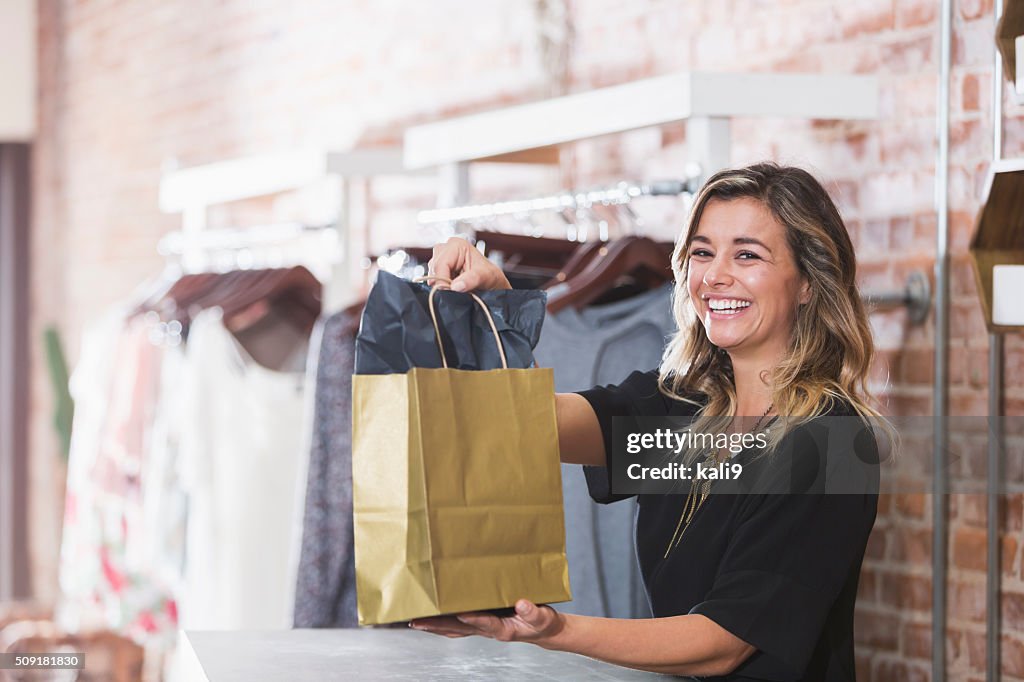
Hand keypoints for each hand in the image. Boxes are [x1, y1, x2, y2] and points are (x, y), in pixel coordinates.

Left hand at [410, 599, 564, 645]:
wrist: (543, 630)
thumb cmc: (542, 623)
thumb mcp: (543, 617)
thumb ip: (533, 612)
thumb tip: (522, 604)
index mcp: (503, 628)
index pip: (484, 622)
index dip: (472, 618)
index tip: (459, 612)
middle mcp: (488, 630)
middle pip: (458, 629)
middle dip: (437, 625)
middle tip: (416, 622)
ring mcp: (483, 627)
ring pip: (454, 629)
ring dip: (435, 626)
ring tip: (415, 622)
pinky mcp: (482, 622)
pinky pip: (458, 625)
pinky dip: (443, 622)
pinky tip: (432, 618)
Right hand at [428, 237, 511, 291]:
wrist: (493, 284)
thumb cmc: (491, 277)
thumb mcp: (486, 277)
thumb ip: (472, 280)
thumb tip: (455, 286)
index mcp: (457, 245)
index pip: (441, 263)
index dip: (442, 279)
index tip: (448, 292)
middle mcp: (447, 249)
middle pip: (433, 267)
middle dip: (442, 281)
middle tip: (455, 291)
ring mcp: (442, 259)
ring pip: (432, 274)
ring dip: (442, 284)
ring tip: (458, 288)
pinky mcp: (440, 269)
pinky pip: (433, 279)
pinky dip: (441, 286)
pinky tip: (452, 287)